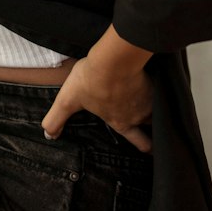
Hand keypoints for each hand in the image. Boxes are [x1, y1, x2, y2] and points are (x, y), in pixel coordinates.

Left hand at [41, 27, 153, 152]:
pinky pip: (163, 90)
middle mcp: (138, 115)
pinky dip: (161, 89)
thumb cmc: (91, 80)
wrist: (114, 60)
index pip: (139, 141)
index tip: (151, 150)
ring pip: (159, 109)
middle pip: (152, 128)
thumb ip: (56, 119)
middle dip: (156, 130)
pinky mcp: (156, 82)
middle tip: (159, 129)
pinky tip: (159, 82)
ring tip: (157, 102)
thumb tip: (48, 135)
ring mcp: (150, 99)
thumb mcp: (67, 100)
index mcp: (120, 122)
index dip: (146, 147)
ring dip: (157, 108)